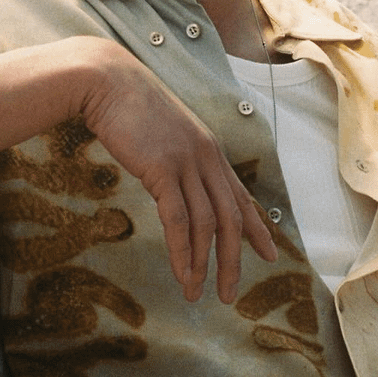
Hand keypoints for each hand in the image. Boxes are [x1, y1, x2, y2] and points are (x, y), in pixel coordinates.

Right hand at [77, 41, 276, 302]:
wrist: (107, 81)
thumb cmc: (128, 106)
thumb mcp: (163, 132)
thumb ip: (176, 155)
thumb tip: (175, 179)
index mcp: (209, 149)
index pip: (240, 196)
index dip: (258, 228)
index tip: (271, 255)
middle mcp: (206, 156)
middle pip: (231, 218)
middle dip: (234, 260)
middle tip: (230, 295)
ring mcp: (187, 162)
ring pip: (208, 224)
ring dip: (205, 264)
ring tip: (199, 295)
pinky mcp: (163, 169)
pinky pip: (179, 221)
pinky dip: (183, 252)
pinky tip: (182, 274)